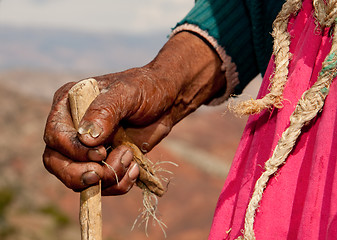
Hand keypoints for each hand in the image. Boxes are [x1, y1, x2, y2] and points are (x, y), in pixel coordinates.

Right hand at [43, 32, 224, 194]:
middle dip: (79, 174)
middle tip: (103, 173)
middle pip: (56, 162)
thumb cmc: (145, 89)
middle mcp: (73, 128)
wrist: (166, 101)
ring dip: (105, 179)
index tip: (101, 152)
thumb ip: (105, 110)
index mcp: (70, 105)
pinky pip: (102, 185)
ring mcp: (88, 148)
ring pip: (78, 178)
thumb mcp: (127, 93)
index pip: (55, 135)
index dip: (73, 150)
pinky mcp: (105, 162)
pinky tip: (135, 169)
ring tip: (129, 159)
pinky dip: (118, 184)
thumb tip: (86, 138)